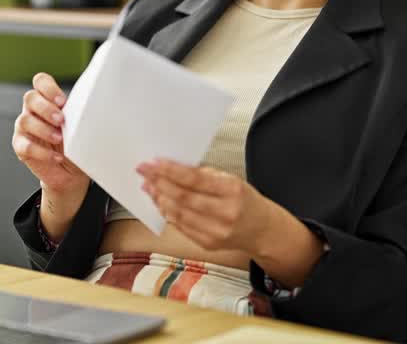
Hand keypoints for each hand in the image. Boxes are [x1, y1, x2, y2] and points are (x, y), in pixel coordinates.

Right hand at [13, 72, 89, 197]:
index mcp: (47, 99)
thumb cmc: (77, 143)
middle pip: (30, 97)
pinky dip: (42, 152)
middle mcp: (33, 111)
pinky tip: (56, 157)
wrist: (71, 171)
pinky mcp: (20, 147)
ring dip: (44, 129)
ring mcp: (24, 128)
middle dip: (46, 108)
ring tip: (60, 139)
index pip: (40, 81)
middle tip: (61, 120)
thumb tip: (98, 102)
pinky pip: (25, 146)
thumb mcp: (81, 125)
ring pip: (24, 120)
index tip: (62, 101)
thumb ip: (81, 111)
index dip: (49, 87)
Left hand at [137, 159, 272, 252]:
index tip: (154, 163)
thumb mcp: (231, 179)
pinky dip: (168, 213)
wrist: (262, 230)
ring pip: (178, 213)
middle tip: (145, 172)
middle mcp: (225, 213)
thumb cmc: (246, 201)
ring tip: (149, 186)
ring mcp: (216, 231)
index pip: (195, 179)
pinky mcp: (208, 243)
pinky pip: (181, 226)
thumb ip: (205, 174)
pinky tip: (161, 202)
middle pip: (183, 197)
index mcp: (232, 191)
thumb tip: (174, 168)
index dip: (171, 171)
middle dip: (159, 182)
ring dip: (159, 198)